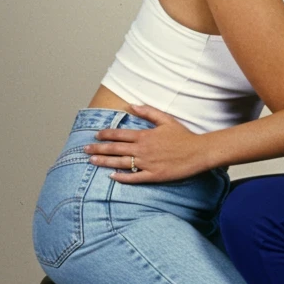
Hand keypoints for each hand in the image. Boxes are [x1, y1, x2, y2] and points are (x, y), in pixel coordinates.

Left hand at [84, 104, 209, 183]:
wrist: (198, 152)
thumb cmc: (184, 136)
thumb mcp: (166, 120)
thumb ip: (148, 112)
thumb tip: (132, 105)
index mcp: (145, 136)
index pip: (119, 134)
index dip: (105, 135)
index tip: (95, 135)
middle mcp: (143, 149)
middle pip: (115, 149)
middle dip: (98, 148)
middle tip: (85, 149)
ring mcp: (147, 163)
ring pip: (120, 162)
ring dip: (104, 161)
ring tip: (92, 161)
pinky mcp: (154, 175)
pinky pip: (134, 177)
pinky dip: (122, 177)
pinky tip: (111, 176)